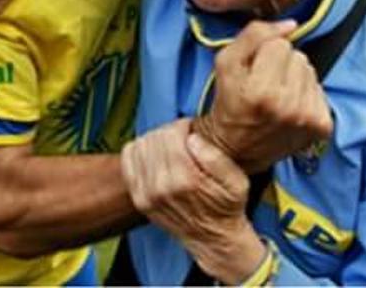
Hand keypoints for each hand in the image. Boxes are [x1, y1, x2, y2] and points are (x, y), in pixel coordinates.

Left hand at [121, 120, 266, 283]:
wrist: (212, 238)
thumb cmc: (225, 207)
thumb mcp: (237, 182)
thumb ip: (216, 158)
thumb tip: (193, 138)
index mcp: (185, 180)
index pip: (171, 135)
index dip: (182, 126)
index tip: (191, 131)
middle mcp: (161, 187)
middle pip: (155, 138)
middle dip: (170, 132)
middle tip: (183, 140)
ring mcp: (146, 194)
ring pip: (140, 145)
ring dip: (155, 140)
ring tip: (171, 148)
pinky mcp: (138, 198)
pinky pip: (128, 160)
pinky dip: (139, 151)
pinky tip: (155, 156)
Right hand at [193, 20, 333, 173]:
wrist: (236, 149)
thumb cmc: (229, 103)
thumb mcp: (226, 63)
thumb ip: (254, 34)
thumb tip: (290, 25)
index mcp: (262, 91)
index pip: (280, 44)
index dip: (264, 54)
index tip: (254, 73)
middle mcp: (289, 106)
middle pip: (299, 57)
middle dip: (281, 66)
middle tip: (264, 85)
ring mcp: (309, 119)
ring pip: (310, 71)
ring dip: (295, 79)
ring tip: (277, 96)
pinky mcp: (322, 127)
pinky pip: (320, 90)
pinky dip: (306, 95)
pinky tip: (291, 107)